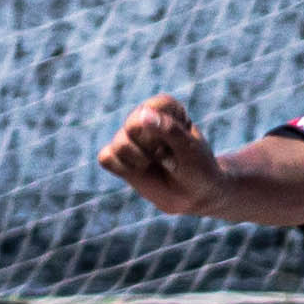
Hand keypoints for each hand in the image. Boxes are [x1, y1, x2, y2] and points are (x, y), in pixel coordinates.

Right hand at [98, 94, 228, 216]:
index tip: (180, 142)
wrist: (194, 196)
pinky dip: (123, 169)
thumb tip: (143, 115)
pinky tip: (140, 171)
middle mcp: (144, 117)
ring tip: (154, 164)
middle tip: (167, 156)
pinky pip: (106, 158)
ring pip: (119, 144)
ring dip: (140, 161)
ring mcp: (129, 137)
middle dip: (151, 148)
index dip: (164, 131)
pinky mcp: (117, 156)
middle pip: (132, 127)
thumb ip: (169, 130)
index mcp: (165, 107)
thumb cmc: (197, 169)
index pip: (153, 108)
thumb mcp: (190, 150)